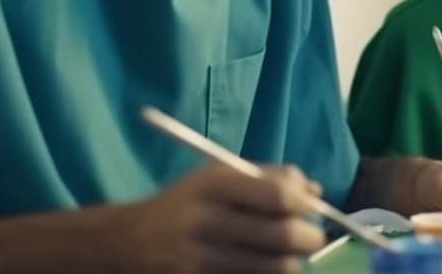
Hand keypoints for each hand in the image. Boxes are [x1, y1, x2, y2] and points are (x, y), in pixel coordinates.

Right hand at [99, 163, 326, 273]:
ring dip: (290, 261)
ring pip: (277, 268)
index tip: (311, 208)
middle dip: (309, 238)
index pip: (277, 196)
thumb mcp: (216, 177)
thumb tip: (315, 192)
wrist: (127, 244)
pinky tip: (259, 267)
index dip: (305, 205)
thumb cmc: (183, 205)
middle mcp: (207, 222)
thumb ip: (267, 178)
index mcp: (213, 185)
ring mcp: (202, 261)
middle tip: (308, 237)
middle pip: (284, 237)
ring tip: (282, 253)